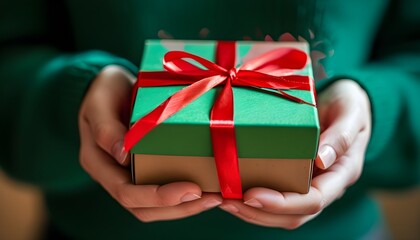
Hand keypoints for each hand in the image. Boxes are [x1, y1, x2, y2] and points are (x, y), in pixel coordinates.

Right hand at [78, 65, 221, 221]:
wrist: (110, 86)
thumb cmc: (103, 91)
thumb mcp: (100, 102)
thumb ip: (105, 127)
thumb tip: (122, 154)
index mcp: (97, 162)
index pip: (126, 192)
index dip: (158, 197)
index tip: (192, 189)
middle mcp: (112, 175)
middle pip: (143, 208)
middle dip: (180, 207)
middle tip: (213, 198)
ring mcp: (128, 175)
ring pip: (154, 206)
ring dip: (186, 207)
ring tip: (216, 198)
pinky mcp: (144, 169)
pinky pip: (162, 190)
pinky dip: (184, 195)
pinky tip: (207, 188)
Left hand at [219, 80, 371, 228]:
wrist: (343, 101)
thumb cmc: (349, 104)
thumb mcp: (351, 113)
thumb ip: (341, 135)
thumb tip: (322, 159)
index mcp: (341, 174)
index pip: (314, 201)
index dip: (282, 203)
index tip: (251, 195)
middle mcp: (324, 186)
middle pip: (293, 216)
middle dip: (258, 213)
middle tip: (227, 202)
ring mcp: (308, 185)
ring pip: (281, 214)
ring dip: (250, 212)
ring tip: (222, 201)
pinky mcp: (294, 178)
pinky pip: (274, 199)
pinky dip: (251, 201)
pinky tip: (230, 192)